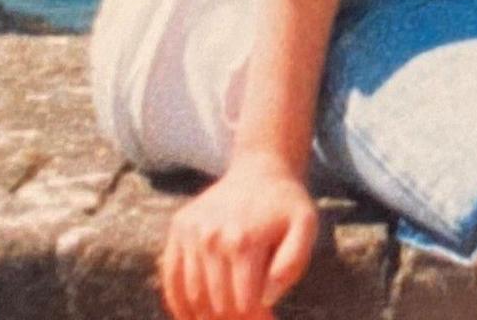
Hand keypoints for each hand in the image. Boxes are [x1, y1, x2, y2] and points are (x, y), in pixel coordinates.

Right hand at [158, 160, 319, 319]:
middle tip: (248, 318)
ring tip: (224, 318)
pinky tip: (192, 317)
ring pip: (193, 295)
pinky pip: (170, 277)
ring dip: (207, 317)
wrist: (260, 171)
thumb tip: (267, 298)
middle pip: (217, 303)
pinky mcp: (178, 228)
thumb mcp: (305, 227)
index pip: (244, 302)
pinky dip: (179, 303)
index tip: (267, 319)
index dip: (256, 319)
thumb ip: (292, 264)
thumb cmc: (285, 206)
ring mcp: (191, 233)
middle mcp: (211, 237)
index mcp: (243, 241)